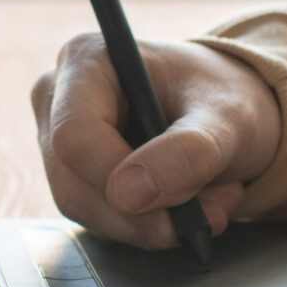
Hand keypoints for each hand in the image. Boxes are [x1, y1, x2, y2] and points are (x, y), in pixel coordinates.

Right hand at [30, 36, 282, 248]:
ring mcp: (58, 139)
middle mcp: (58, 97)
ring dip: (153, 224)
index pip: (73, 137)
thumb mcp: (229, 118)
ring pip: (85, 210)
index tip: (175, 204)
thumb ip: (189, 151)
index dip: (117, 180)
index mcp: (86, 60)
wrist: (226, 109)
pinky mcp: (73, 175)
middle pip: (73, 184)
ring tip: (211, 203)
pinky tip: (188, 207)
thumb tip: (130, 194)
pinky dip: (148, 226)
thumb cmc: (223, 97)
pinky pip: (98, 221)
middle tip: (213, 211)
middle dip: (146, 213)